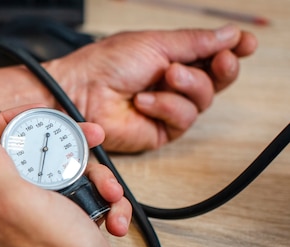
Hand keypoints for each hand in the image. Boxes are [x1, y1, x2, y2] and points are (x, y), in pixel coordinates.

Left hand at [0, 105, 131, 246]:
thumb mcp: (16, 199)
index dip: (11, 123)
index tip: (38, 114)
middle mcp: (11, 203)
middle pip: (34, 155)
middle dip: (68, 147)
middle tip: (91, 139)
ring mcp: (40, 213)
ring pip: (66, 173)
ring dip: (95, 179)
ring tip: (108, 194)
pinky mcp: (67, 222)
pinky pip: (85, 197)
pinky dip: (103, 203)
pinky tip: (112, 219)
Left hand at [47, 24, 257, 151]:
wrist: (81, 92)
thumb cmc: (106, 64)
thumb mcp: (155, 43)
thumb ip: (195, 43)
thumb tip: (230, 35)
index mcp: (171, 56)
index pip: (212, 54)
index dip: (232, 50)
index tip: (246, 45)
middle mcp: (172, 83)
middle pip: (217, 79)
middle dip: (222, 68)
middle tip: (220, 60)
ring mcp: (168, 107)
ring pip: (204, 100)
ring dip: (188, 86)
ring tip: (165, 77)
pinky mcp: (160, 130)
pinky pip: (183, 119)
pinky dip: (167, 107)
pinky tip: (146, 101)